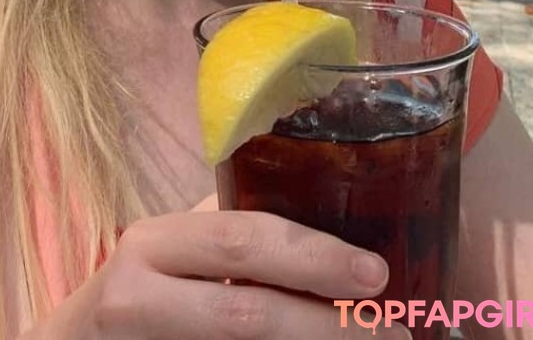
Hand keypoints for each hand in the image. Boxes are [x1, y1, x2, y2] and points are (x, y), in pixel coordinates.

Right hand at [24, 210, 407, 338]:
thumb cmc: (139, 290)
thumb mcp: (173, 249)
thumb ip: (226, 230)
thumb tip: (323, 206)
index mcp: (157, 241)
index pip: (241, 237)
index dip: (313, 255)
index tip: (376, 272)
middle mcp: (140, 290)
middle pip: (246, 309)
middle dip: (328, 322)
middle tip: (393, 327)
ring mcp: (140, 336)